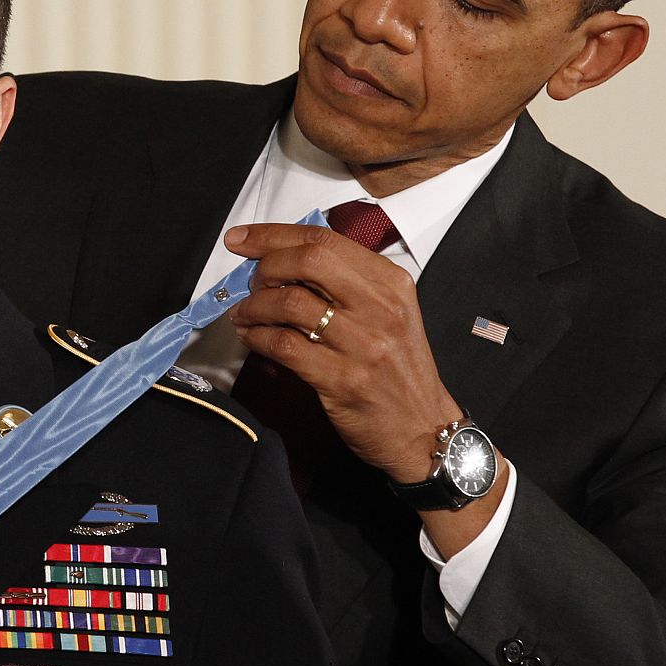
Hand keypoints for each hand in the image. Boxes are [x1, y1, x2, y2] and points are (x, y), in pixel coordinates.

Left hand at [225, 222, 506, 555]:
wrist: (423, 430)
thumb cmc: (397, 370)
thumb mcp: (387, 314)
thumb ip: (345, 285)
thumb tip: (280, 262)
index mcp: (391, 283)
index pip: (324, 241)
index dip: (274, 235)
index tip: (242, 239)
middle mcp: (381, 308)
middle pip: (309, 261)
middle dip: (265, 265)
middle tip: (249, 281)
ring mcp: (364, 345)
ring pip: (291, 304)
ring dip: (254, 305)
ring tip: (244, 313)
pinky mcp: (344, 381)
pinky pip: (286, 347)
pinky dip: (258, 338)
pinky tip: (252, 338)